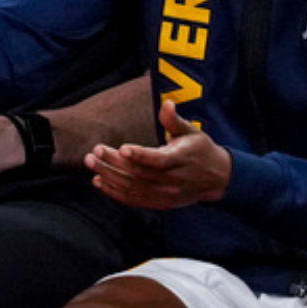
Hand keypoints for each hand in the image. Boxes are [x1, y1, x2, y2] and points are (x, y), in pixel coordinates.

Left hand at [85, 100, 230, 209]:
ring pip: (132, 188)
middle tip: (95, 151)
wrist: (216, 179)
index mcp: (180, 160)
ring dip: (109, 176)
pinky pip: (133, 200)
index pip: (158, 160)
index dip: (140, 155)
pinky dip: (114, 192)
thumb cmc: (200, 150)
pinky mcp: (159, 203)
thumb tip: (167, 104)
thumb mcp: (192, 131)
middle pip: (138, 174)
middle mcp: (172, 181)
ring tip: (91, 162)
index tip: (121, 148)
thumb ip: (175, 120)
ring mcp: (164, 195)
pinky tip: (99, 181)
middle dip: (114, 163)